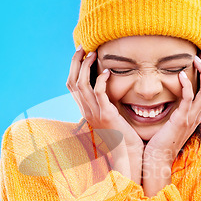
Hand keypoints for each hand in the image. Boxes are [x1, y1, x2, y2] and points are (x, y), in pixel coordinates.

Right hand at [66, 46, 143, 183]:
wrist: (128, 152)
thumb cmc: (123, 134)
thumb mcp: (109, 116)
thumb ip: (104, 104)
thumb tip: (105, 90)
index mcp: (85, 110)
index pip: (72, 86)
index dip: (73, 68)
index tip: (80, 53)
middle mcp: (86, 111)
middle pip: (73, 83)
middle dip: (75, 63)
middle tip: (82, 47)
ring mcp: (95, 114)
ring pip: (82, 86)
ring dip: (86, 67)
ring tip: (93, 54)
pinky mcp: (106, 116)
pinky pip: (99, 94)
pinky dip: (101, 81)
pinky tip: (107, 72)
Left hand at [143, 53, 200, 164]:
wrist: (156, 159)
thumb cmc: (159, 141)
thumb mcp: (170, 122)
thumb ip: (173, 110)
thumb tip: (167, 96)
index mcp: (196, 114)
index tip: (200, 59)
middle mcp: (198, 114)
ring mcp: (191, 117)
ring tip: (195, 59)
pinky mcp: (181, 120)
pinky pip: (189, 99)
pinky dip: (188, 85)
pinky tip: (181, 75)